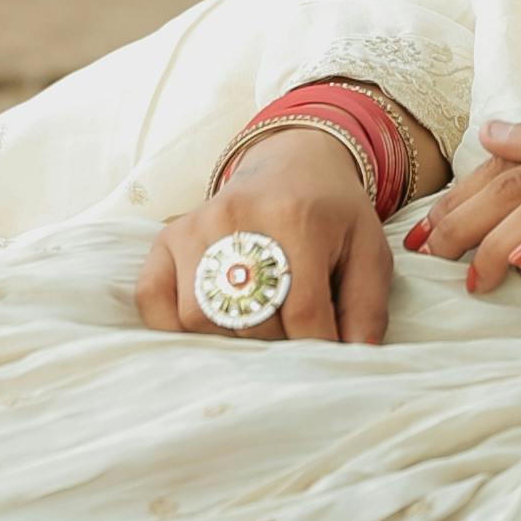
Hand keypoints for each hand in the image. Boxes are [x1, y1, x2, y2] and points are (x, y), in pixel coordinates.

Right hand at [137, 130, 393, 344]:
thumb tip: (354, 357)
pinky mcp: (168, 237)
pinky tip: (209, 320)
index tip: (327, 353)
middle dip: (276, 343)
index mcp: (296, 217)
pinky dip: (173, 324)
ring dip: (230, 337)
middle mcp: (238, 217)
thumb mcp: (368, 249)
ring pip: (199, 318)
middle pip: (248, 321)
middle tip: (292, 330)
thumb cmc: (333, 215)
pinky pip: (152, 300)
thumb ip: (367, 306)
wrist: (292, 163)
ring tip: (256, 320)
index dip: (318, 347)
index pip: (302, 312)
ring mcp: (196, 226)